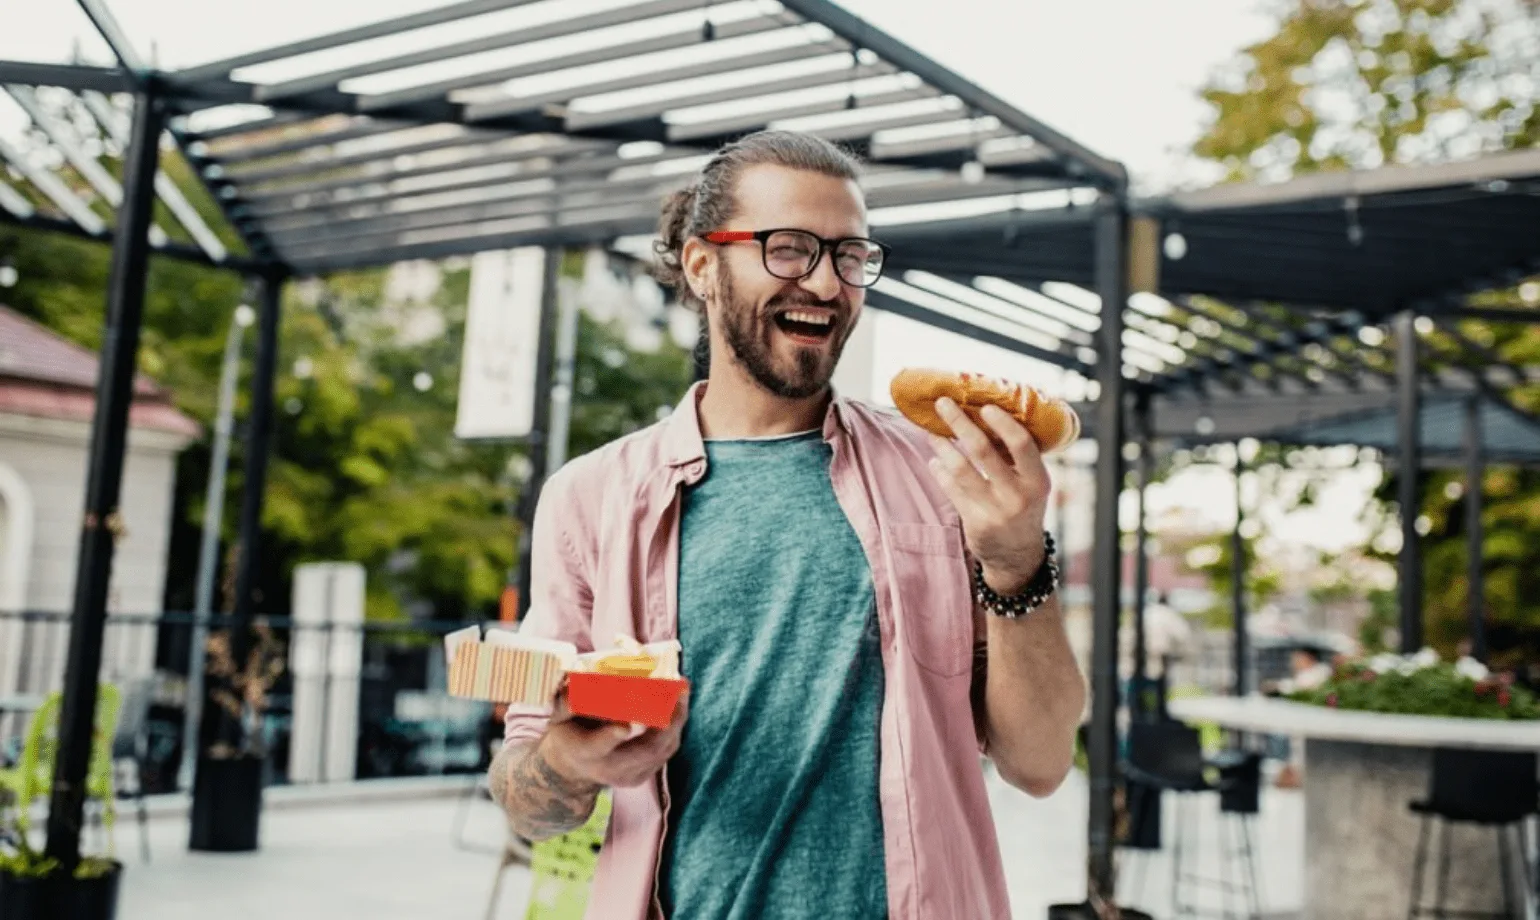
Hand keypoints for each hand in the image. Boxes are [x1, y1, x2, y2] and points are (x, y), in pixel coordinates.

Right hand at [539, 684, 688, 789]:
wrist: (572, 769)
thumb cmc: (567, 734)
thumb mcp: (558, 718)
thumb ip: (566, 702)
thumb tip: (578, 685)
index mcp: (584, 752)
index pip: (597, 746)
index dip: (611, 736)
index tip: (625, 724)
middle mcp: (608, 769)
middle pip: (643, 750)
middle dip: (666, 722)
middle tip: (677, 693)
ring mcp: (628, 776)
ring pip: (660, 751)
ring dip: (676, 722)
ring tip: (683, 693)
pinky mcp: (643, 775)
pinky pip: (665, 752)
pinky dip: (675, 729)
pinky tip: (679, 707)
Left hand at [926, 397, 1051, 593]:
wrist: (1017, 556)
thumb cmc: (1023, 507)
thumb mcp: (1032, 484)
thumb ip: (1017, 457)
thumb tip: (985, 413)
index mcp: (1038, 480)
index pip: (1022, 444)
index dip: (1002, 423)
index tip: (983, 405)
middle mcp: (1018, 495)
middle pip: (982, 450)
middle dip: (959, 423)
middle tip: (942, 403)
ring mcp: (995, 510)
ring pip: (960, 468)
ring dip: (941, 445)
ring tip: (929, 431)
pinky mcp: (975, 522)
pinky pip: (951, 489)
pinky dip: (940, 470)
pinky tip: (935, 461)